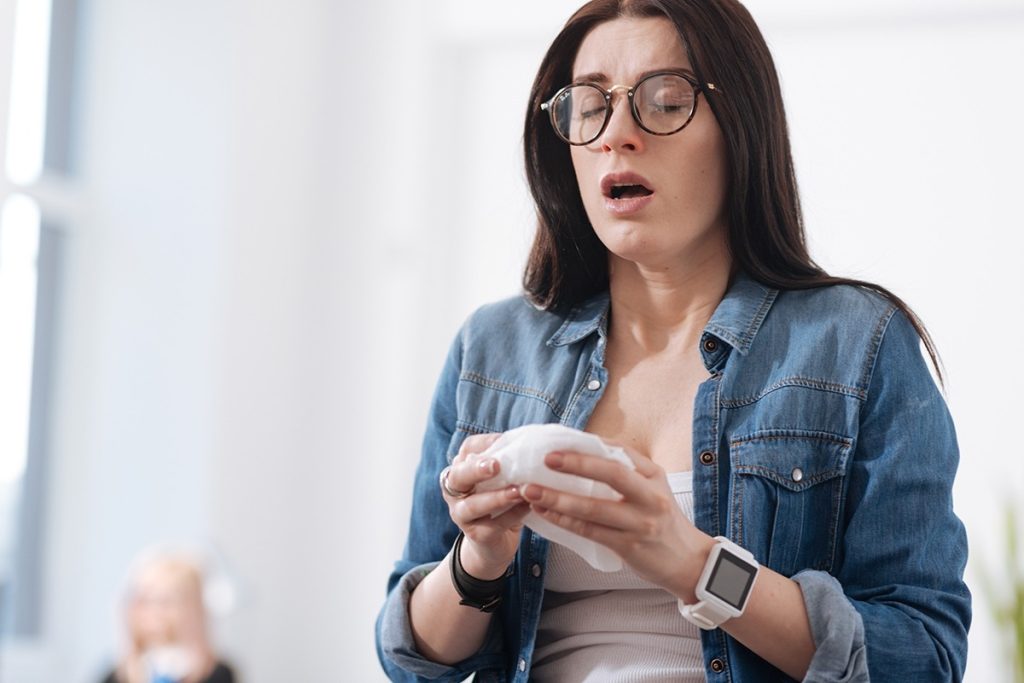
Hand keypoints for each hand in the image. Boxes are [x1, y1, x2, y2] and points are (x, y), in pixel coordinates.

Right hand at [441, 433, 529, 578]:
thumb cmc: (500, 502)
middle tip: (496, 465)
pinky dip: (512, 515)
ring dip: (496, 497)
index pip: (466, 450)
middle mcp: (454, 491)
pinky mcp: (476, 535)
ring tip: (518, 491)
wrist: (494, 543)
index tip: (504, 440)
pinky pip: (493, 525)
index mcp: (461, 470)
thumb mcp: (501, 479)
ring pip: (473, 505)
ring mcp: (461, 515)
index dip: (483, 444)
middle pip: (458, 477)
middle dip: (476, 470)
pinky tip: (527, 507)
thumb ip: (508, 461)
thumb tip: (530, 440)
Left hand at [521, 448, 712, 600]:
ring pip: (593, 508)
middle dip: (576, 464)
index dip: (589, 445)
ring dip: (558, 499)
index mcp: (653, 475)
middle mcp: (650, 496)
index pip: (620, 451)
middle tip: (546, 459)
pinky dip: (564, 522)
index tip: (560, 441)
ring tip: (531, 491)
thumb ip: (625, 472)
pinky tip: (545, 514)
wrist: (687, 561)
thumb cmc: (661, 520)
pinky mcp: (629, 546)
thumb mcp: (651, 489)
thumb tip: (580, 451)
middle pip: (611, 473)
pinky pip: (589, 531)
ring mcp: (641, 523)